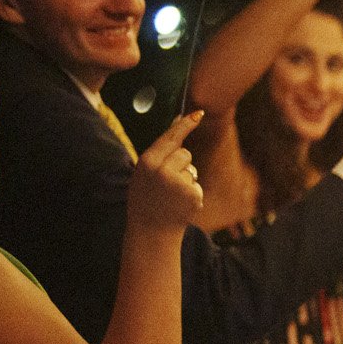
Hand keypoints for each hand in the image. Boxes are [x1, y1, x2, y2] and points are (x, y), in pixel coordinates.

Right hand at [129, 111, 205, 230]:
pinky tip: (180, 204)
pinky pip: (196, 185)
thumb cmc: (145, 198)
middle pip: (184, 153)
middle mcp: (163, 169)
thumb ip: (158, 154)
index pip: (170, 138)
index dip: (185, 125)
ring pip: (191, 169)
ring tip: (171, 195)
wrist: (151, 229)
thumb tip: (175, 129)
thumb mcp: (143, 173)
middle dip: (181, 163)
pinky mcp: (193, 194)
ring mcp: (179, 182)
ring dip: (186, 179)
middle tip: (167, 182)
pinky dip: (191, 193)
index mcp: (147, 161)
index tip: (199, 113)